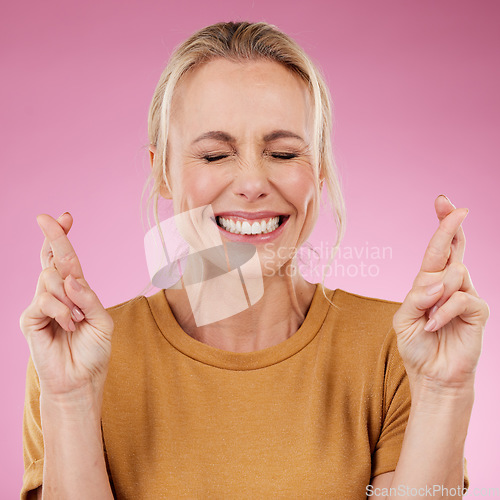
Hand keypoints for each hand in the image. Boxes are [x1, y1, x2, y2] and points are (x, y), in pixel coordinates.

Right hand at [19, 213, 113, 398]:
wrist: (81, 379)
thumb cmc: (93, 350)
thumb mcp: (101, 320)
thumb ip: (88, 297)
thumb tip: (70, 277)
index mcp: (75, 290)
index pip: (66, 259)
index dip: (63, 237)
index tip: (65, 216)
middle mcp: (57, 293)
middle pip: (52, 257)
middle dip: (54, 238)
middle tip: (49, 225)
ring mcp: (42, 304)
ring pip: (50, 277)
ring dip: (70, 296)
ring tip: (77, 319)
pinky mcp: (30, 318)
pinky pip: (45, 300)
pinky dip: (62, 310)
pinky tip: (68, 324)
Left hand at [393, 195, 489, 389]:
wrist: (432, 375)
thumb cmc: (417, 345)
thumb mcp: (405, 319)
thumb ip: (417, 297)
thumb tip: (439, 281)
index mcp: (429, 282)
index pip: (437, 249)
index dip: (442, 225)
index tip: (443, 201)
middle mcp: (449, 284)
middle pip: (454, 247)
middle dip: (451, 225)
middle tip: (456, 208)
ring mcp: (465, 295)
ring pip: (454, 273)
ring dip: (436, 294)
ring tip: (428, 317)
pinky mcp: (478, 311)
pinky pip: (460, 299)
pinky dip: (443, 312)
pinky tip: (434, 325)